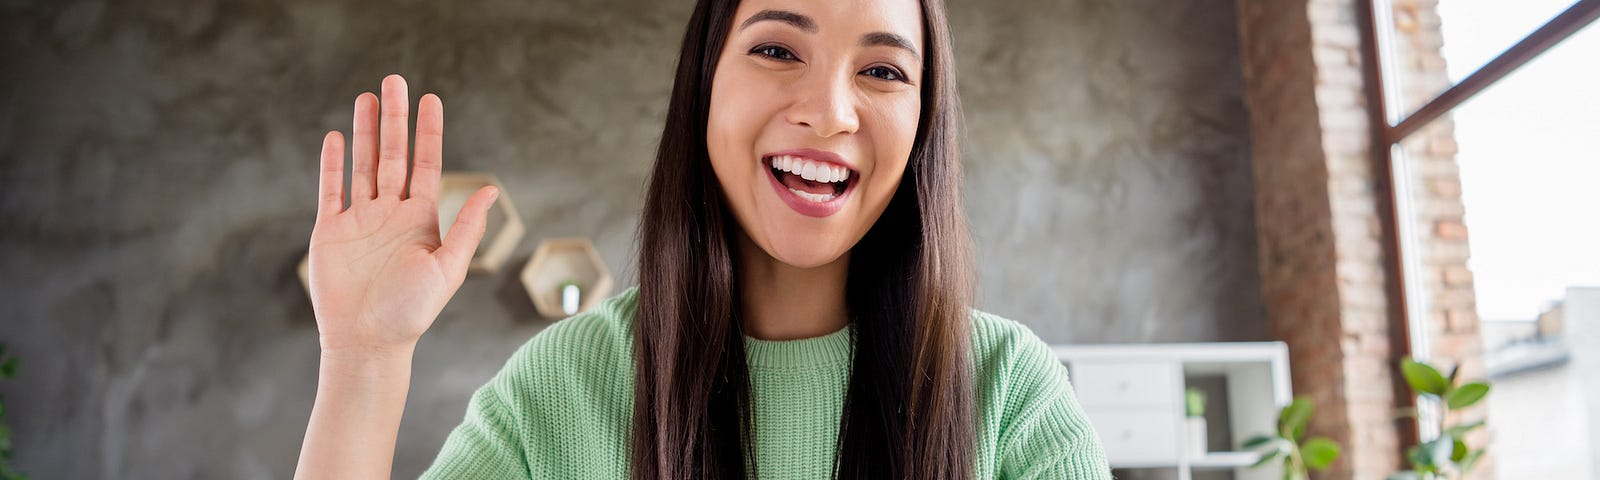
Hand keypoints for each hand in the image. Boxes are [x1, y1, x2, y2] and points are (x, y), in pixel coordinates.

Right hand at [307, 74, 496, 355]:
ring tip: (367, 97)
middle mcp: (392, 214)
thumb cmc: (412, 312)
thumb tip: (491, 192)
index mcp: (421, 220)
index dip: (428, 132)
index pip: (426, 164)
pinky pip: (331, 190)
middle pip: (393, 155)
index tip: (430, 99)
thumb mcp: (448, 269)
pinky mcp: (331, 232)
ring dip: (366, 132)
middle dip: (394, 118)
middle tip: (394, 80)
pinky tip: (337, 137)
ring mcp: (360, 220)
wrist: (368, 342)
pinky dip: (333, 164)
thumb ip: (467, 228)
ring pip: (363, 165)